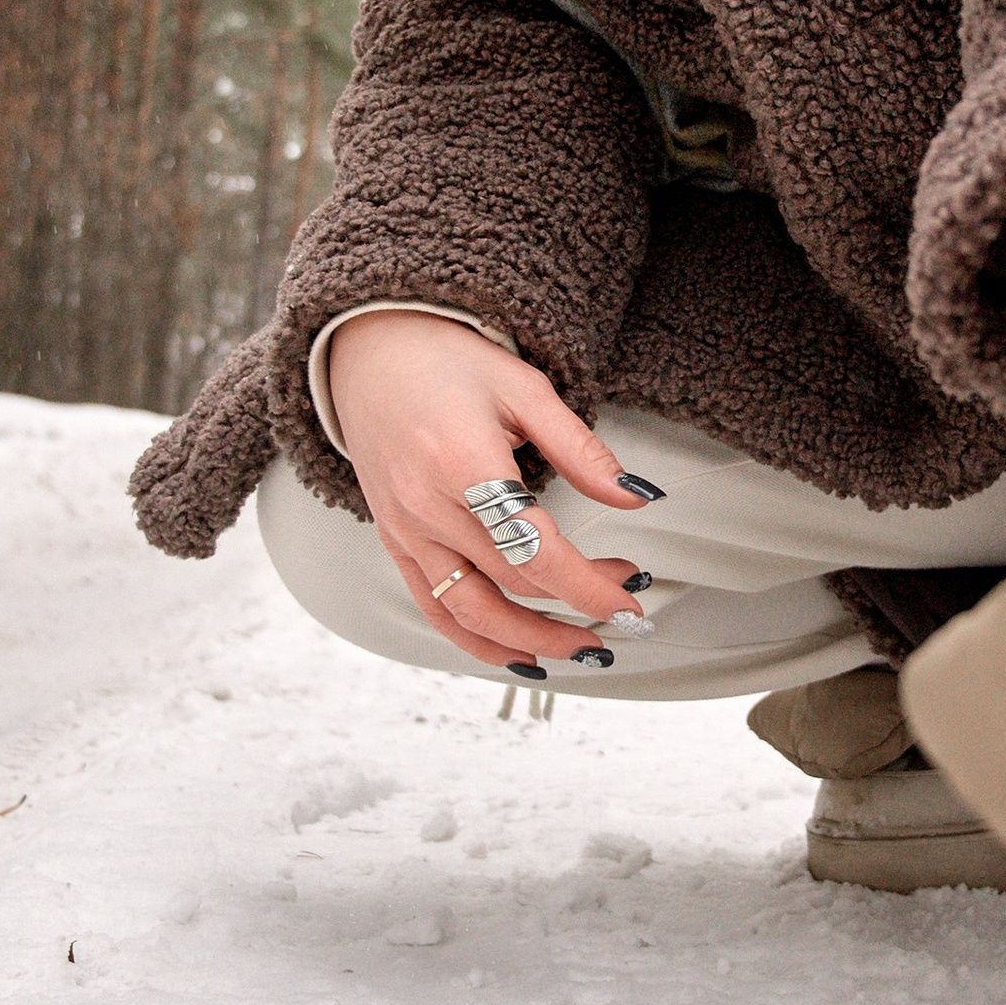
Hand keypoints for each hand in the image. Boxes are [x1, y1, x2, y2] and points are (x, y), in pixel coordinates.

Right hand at [324, 314, 653, 669]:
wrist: (368, 350)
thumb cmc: (445, 361)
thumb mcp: (525, 389)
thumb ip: (581, 450)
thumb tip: (637, 496)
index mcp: (463, 465)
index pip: (537, 549)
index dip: (589, 586)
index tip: (629, 600)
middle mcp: (427, 507)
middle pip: (514, 582)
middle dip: (577, 605)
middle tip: (623, 606)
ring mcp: (406, 530)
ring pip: (472, 612)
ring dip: (532, 642)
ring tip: (580, 650)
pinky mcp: (395, 541)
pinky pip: (434, 608)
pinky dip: (476, 641)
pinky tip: (517, 654)